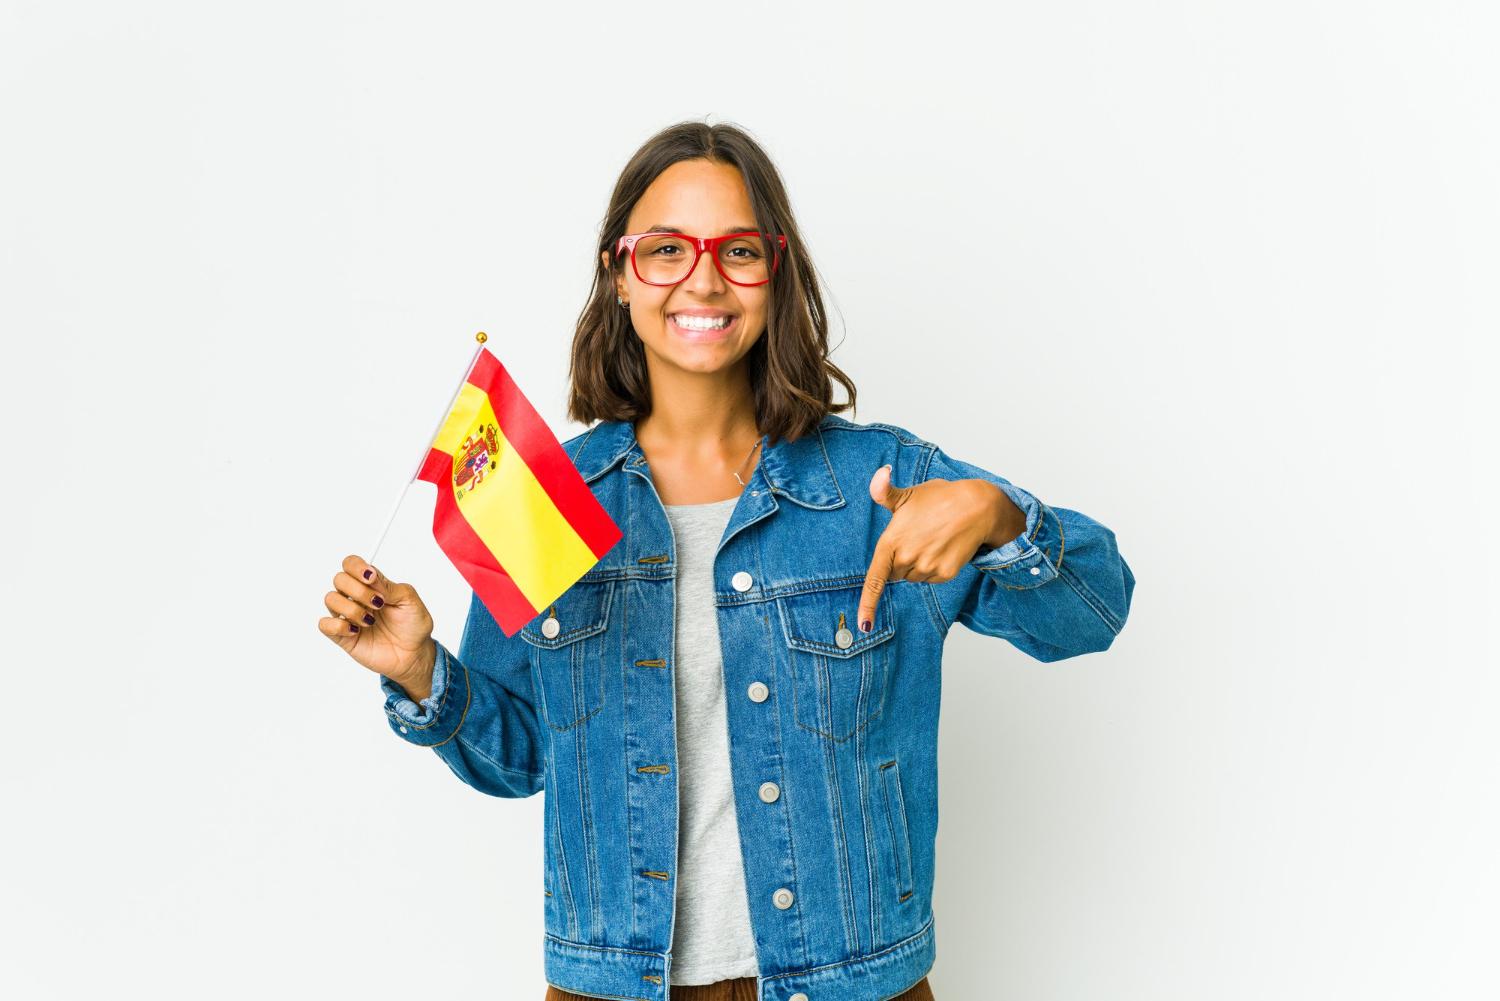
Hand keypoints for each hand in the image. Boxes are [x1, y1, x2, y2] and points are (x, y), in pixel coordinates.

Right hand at [318, 554, 436, 695]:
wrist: (414, 654)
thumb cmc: (413, 625)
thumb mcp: (409, 600)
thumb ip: (389, 586)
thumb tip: (371, 574)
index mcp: (372, 584)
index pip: (351, 564)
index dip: (356, 566)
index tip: (371, 578)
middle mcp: (356, 597)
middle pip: (339, 579)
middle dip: (358, 590)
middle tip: (378, 604)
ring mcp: (348, 615)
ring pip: (330, 599)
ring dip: (351, 609)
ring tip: (370, 621)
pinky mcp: (342, 636)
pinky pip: (324, 624)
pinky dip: (338, 626)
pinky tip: (356, 631)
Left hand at [857, 464, 1025, 630]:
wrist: (976, 506)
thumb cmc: (940, 498)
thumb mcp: (908, 494)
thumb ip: (884, 491)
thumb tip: (879, 474)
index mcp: (891, 541)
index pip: (875, 580)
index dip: (868, 604)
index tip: (863, 625)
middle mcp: (907, 558)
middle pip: (896, 574)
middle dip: (901, 561)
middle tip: (916, 537)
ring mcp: (927, 567)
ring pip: (914, 577)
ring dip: (919, 564)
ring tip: (932, 539)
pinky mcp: (946, 573)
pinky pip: (932, 578)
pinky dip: (935, 567)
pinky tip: (944, 547)